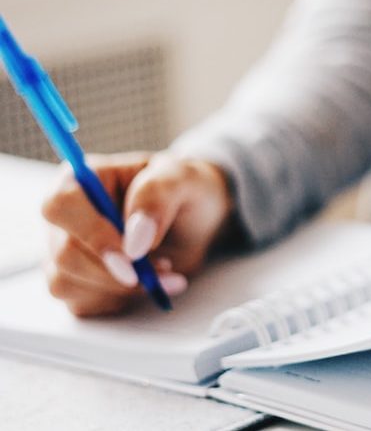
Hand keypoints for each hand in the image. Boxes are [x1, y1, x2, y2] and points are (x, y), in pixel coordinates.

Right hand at [42, 151, 234, 316]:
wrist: (197, 219)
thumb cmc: (185, 190)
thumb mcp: (182, 179)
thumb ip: (156, 198)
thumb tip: (134, 240)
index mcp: (83, 179)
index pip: (61, 206)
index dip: (92, 234)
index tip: (133, 255)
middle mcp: (67, 216)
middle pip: (64, 253)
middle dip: (116, 271)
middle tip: (164, 267)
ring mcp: (66, 250)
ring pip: (67, 283)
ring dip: (122, 288)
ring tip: (163, 270)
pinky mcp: (77, 281)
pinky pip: (81, 303)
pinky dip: (120, 300)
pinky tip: (147, 284)